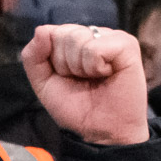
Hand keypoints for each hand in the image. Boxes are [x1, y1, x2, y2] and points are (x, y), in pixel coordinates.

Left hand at [22, 24, 149, 144]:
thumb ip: (33, 57)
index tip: (65, 77)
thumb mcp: (43, 83)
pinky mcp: (127, 45)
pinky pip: (95, 48)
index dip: (51, 61)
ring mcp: (111, 38)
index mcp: (74, 41)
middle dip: (64, 64)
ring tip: (94, 78)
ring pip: (77, 39)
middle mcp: (93, 35)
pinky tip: (107, 74)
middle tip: (81, 80)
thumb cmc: (76, 107)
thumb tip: (41, 30)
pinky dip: (94, 67)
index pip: (50, 33)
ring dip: (79, 68)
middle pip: (63, 34)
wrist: (100, 130)